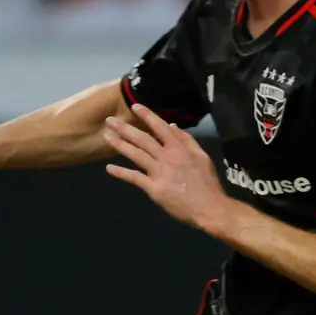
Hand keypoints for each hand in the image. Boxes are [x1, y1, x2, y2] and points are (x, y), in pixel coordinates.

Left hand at [104, 104, 231, 233]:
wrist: (209, 207)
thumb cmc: (207, 183)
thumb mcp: (202, 157)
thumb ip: (187, 140)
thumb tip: (172, 126)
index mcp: (179, 148)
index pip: (160, 127)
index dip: (147, 116)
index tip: (134, 107)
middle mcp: (167, 157)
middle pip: (143, 139)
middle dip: (125, 128)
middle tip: (109, 120)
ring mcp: (159, 173)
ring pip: (136, 154)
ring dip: (120, 144)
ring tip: (106, 136)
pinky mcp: (154, 188)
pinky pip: (135, 178)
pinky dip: (121, 173)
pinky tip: (109, 168)